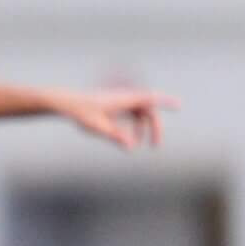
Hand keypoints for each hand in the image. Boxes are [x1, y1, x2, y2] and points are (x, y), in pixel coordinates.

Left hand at [54, 87, 174, 150]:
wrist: (66, 104)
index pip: (149, 99)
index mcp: (124, 99)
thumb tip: (130, 147)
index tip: (178, 105)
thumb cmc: (80, 113)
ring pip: (139, 115)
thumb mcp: (97, 127)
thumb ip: (115, 136)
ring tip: (133, 145)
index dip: (165, 102)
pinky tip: (127, 139)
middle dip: (153, 128)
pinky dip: (132, 127)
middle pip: (147, 112)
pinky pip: (131, 116)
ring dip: (140, 130)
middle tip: (155, 146)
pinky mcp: (116, 106)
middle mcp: (125, 97)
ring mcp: (121, 101)